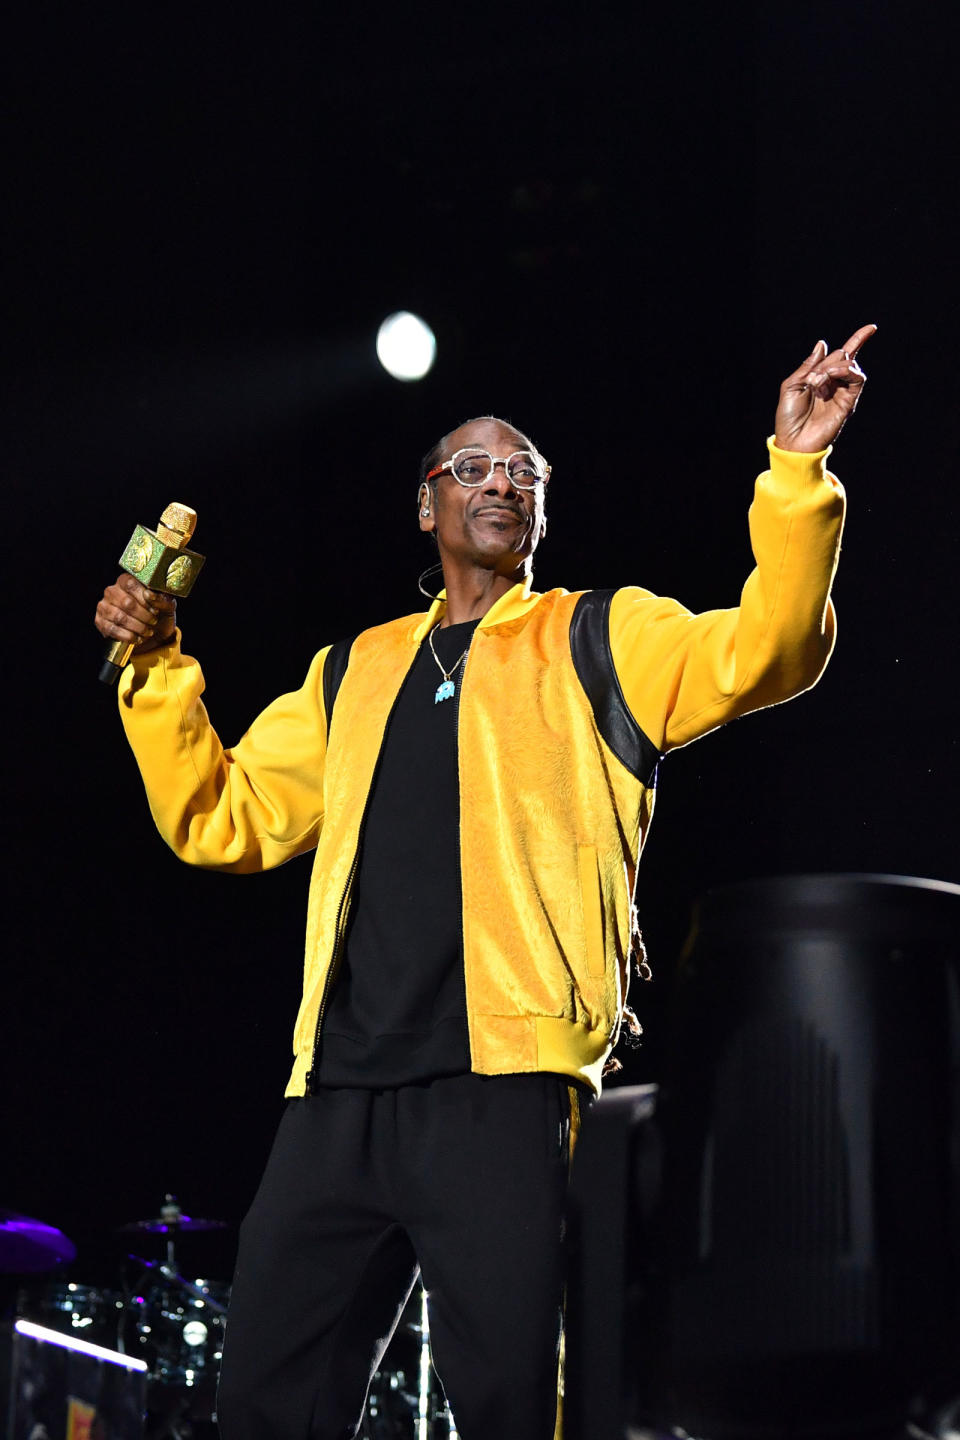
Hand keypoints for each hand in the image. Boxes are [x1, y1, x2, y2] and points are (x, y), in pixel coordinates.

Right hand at [95, 573, 176, 653]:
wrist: (153, 635)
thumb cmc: (159, 615)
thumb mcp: (167, 606)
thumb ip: (162, 599)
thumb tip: (150, 595)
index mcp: (126, 580)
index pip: (130, 584)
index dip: (144, 598)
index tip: (155, 610)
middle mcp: (112, 591)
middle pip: (126, 602)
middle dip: (144, 615)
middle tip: (153, 622)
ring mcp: (104, 606)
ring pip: (120, 617)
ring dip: (137, 627)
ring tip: (148, 632)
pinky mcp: (100, 621)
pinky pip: (112, 629)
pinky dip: (128, 636)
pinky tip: (138, 638)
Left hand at [774, 323, 875, 452]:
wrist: (793, 440)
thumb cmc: (789, 416)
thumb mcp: (791, 385)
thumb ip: (807, 366)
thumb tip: (823, 344)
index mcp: (820, 376)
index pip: (841, 354)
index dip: (858, 340)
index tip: (872, 328)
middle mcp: (834, 382)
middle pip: (841, 356)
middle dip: (826, 362)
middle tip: (811, 380)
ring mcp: (843, 392)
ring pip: (850, 365)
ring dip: (834, 366)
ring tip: (818, 381)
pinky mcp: (849, 402)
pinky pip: (857, 379)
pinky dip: (846, 371)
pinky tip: (832, 375)